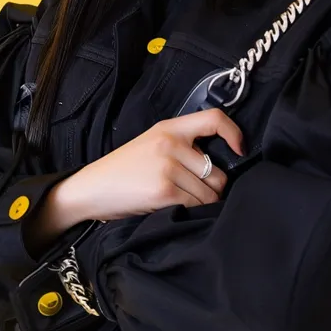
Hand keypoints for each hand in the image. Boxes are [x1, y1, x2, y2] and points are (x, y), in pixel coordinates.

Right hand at [57, 108, 244, 223]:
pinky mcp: (165, 191)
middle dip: (212, 187)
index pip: (214, 118)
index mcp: (169, 128)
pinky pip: (196, 205)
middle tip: (194, 193)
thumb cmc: (123, 170)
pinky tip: (173, 209)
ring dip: (202, 203)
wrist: (92, 188)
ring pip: (210, 192)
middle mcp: (171, 143)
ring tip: (180, 201)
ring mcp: (168, 167)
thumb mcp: (151, 143)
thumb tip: (218, 161)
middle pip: (218, 171)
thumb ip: (181, 144)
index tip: (239, 149)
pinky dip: (191, 212)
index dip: (234, 133)